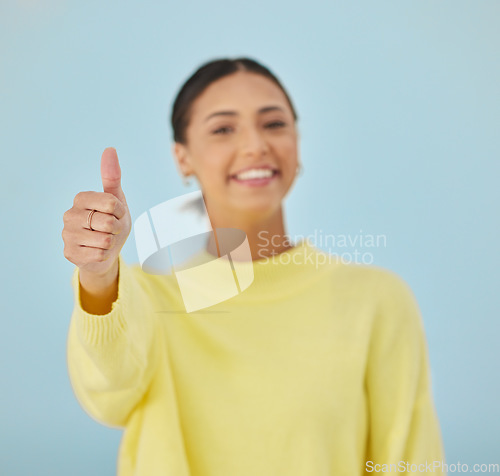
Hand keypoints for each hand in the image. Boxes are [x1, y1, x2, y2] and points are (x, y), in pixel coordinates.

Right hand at [62, 147, 131, 277]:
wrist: (107, 251)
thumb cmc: (112, 223)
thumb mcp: (116, 200)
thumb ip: (112, 177)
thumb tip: (110, 149)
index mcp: (81, 198)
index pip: (111, 203)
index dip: (120, 212)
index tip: (115, 214)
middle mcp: (69, 214)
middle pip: (109, 223)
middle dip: (116, 229)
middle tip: (110, 230)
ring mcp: (67, 235)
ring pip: (105, 240)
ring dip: (111, 243)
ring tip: (104, 240)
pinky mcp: (69, 253)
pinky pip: (99, 255)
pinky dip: (104, 255)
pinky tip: (97, 251)